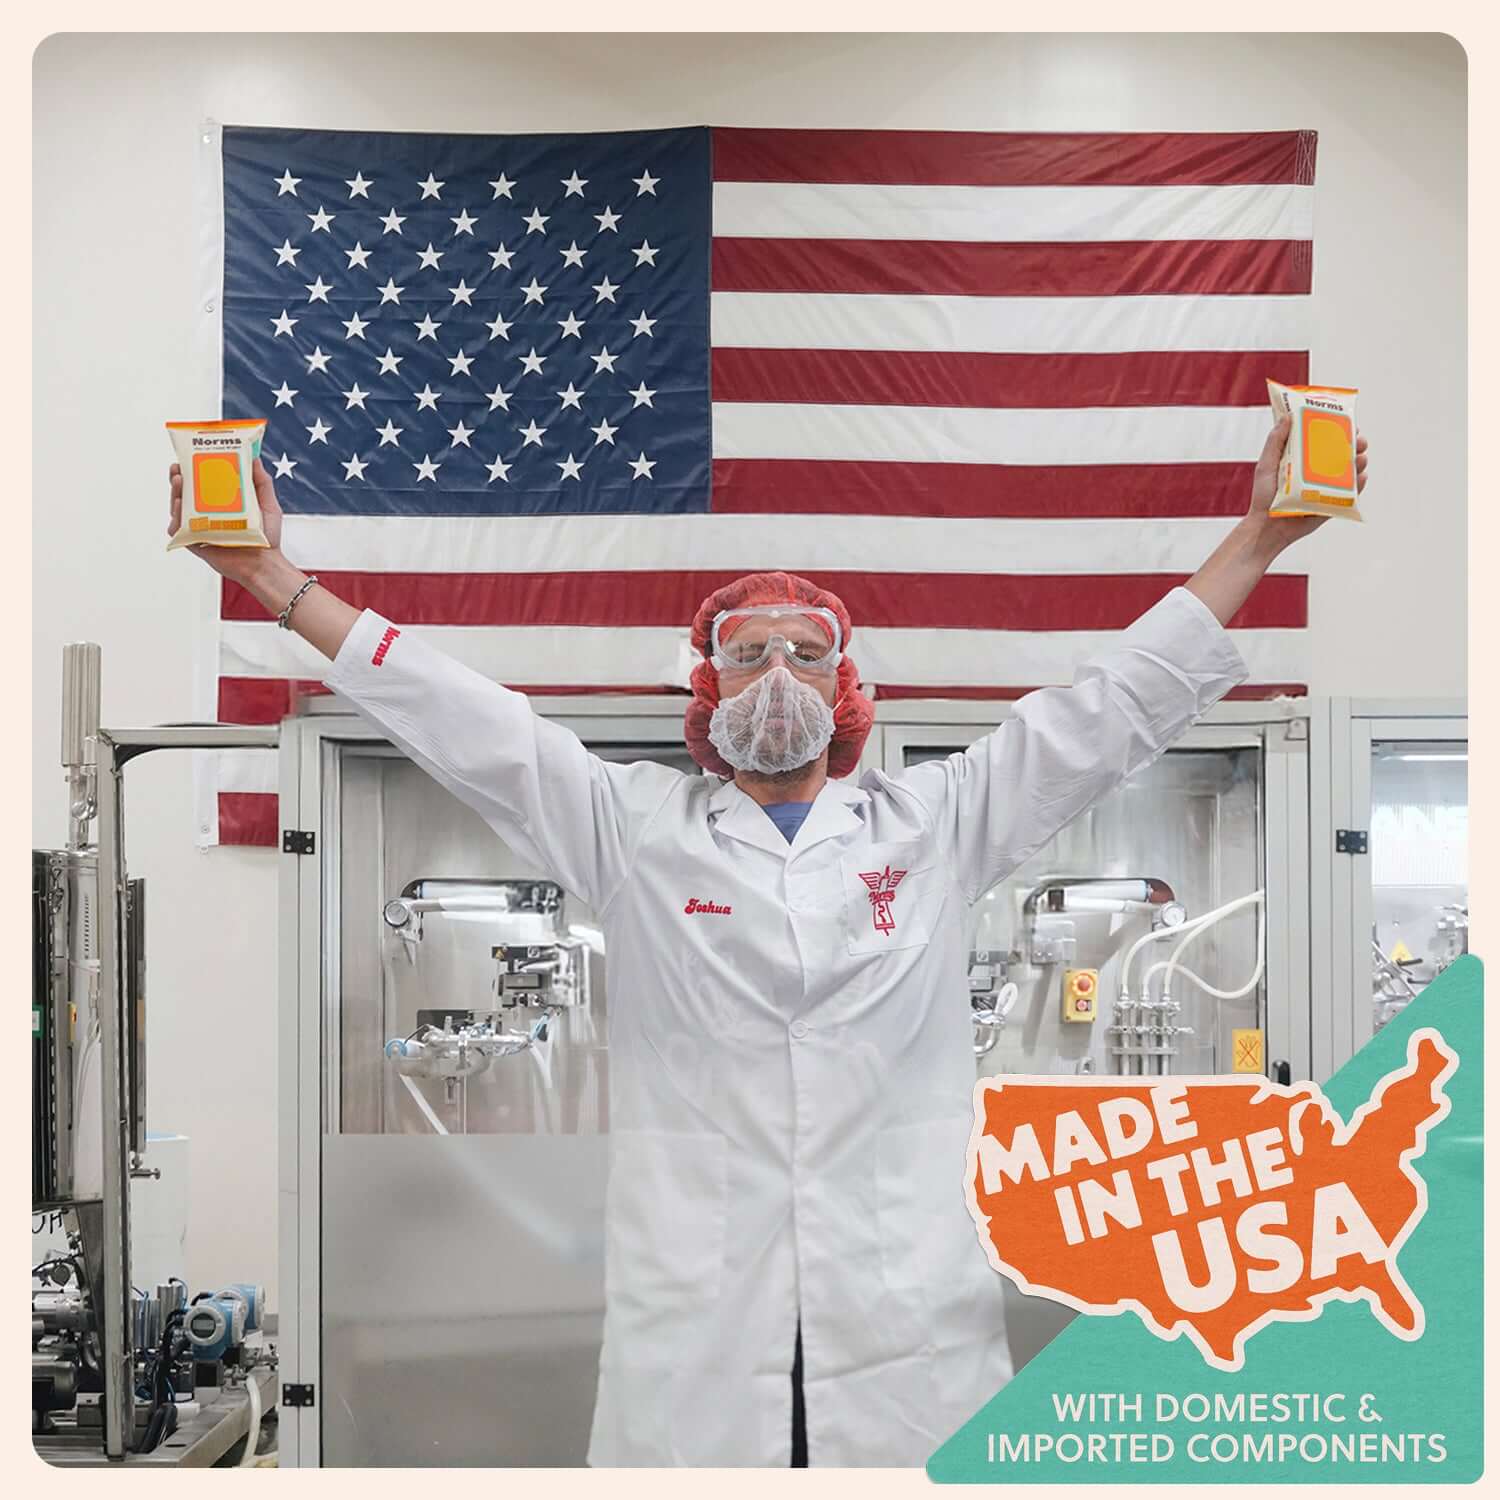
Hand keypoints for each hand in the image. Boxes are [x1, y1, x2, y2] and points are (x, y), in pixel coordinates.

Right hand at [168, 456, 285, 580]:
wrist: (265, 564)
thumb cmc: (267, 537)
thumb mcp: (268, 504)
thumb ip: (262, 482)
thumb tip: (255, 458)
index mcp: (221, 503)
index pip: (203, 482)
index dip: (194, 469)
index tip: (190, 455)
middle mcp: (207, 514)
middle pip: (186, 493)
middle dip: (178, 477)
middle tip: (178, 467)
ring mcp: (199, 528)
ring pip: (178, 508)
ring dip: (175, 492)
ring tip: (178, 480)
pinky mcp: (194, 543)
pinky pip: (178, 529)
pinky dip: (175, 518)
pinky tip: (179, 506)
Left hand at [1247, 413, 1369, 547]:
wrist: (1266, 526)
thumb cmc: (1263, 496)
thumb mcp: (1266, 464)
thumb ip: (1275, 441)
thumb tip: (1288, 415)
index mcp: (1305, 458)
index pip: (1327, 439)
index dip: (1340, 428)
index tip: (1348, 420)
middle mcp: (1319, 471)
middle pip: (1344, 453)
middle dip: (1356, 444)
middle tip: (1359, 441)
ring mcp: (1327, 488)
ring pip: (1351, 472)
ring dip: (1360, 462)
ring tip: (1360, 458)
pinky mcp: (1332, 504)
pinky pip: (1351, 495)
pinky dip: (1359, 485)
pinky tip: (1361, 477)